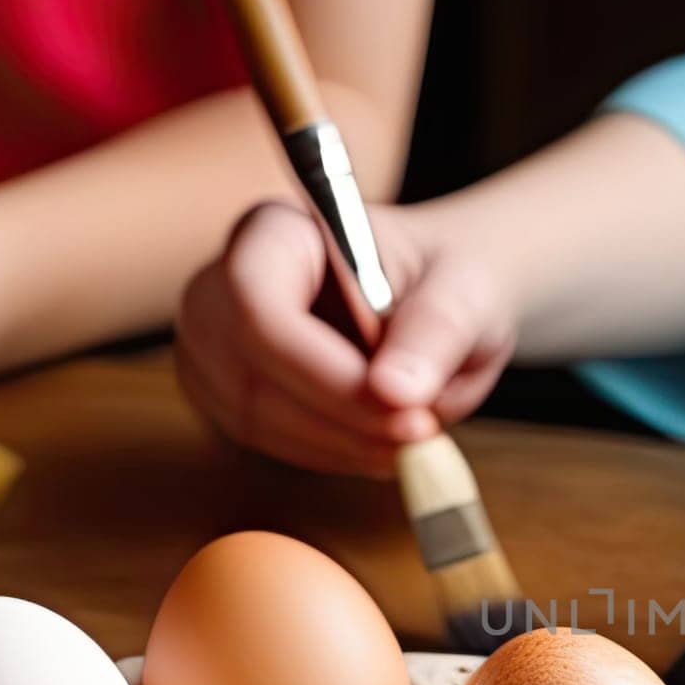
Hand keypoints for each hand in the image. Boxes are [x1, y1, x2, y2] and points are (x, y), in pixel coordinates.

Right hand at [175, 199, 515, 477]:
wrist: (448, 299)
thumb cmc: (452, 278)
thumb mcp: (467, 293)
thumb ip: (434, 333)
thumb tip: (394, 392)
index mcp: (279, 231)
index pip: (258, 304)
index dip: (321, 369)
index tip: (400, 405)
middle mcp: (227, 280)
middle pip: (248, 367)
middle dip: (339, 416)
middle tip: (422, 432)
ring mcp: (217, 340)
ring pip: (251, 415)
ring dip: (340, 443)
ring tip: (413, 436)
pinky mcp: (228, 391)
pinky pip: (263, 440)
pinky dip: (329, 453)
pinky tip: (380, 441)